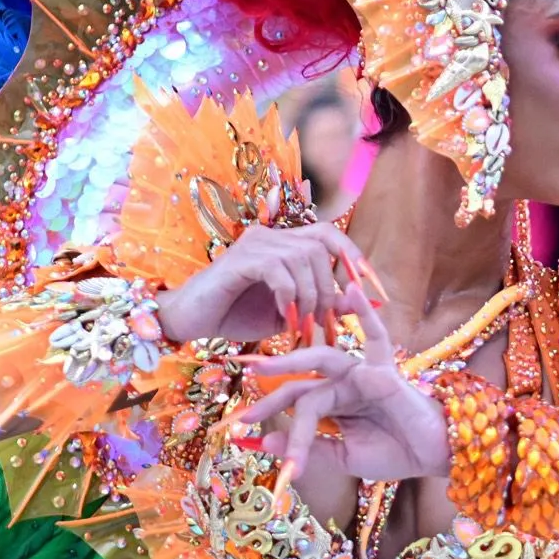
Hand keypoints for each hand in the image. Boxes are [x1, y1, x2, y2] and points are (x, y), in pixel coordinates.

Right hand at [156, 223, 367, 342]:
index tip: (369, 286)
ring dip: (309, 296)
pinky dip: (287, 295)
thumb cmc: (236, 315)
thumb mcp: (289, 312)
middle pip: (320, 247)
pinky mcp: (239, 259)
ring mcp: (254, 244)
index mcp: (284, 243)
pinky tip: (283, 317)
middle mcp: (271, 236)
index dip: (352, 255)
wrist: (188, 321)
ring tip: (302, 324)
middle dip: (329, 287)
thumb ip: (321, 303)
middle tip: (323, 321)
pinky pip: (278, 270)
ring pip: (302, 258)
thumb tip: (359, 301)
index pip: (328, 234)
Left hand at [236, 283, 450, 481]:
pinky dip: (364, 311)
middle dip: (272, 397)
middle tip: (243, 415)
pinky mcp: (383, 369)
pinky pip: (375, 335)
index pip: (297, 401)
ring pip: (322, 360)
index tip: (242, 431)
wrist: (433, 456)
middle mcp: (346, 382)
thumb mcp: (343, 457)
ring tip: (263, 365)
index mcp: (337, 402)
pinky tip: (350, 290)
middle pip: (302, 382)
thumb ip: (311, 448)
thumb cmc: (395, 453)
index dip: (271, 415)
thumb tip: (267, 442)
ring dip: (292, 360)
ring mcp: (364, 372)